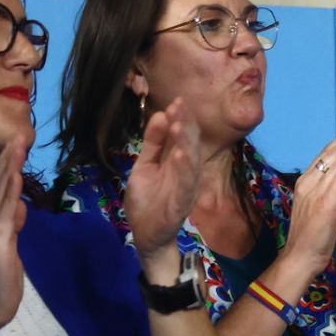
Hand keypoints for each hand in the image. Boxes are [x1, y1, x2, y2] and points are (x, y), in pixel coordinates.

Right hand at [0, 134, 30, 335]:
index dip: (3, 167)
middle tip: (16, 135)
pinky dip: (10, 194)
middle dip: (6, 160)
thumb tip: (19, 206)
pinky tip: (16, 177)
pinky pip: (5, 214)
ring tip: (16, 146)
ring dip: (9, 169)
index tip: (12, 146)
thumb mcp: (9, 247)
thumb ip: (12, 226)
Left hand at [126, 99, 201, 280]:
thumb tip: (161, 114)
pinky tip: (178, 155)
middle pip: (189, 144)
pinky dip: (183, 170)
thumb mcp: (145, 165)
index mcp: (178, 161)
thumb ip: (153, 142)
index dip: (182, 118)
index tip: (177, 100)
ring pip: (190, 162)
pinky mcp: (180, 204)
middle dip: (185, 124)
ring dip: (185, 143)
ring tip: (178, 124)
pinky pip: (184, 185)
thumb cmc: (148, 199)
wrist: (146, 234)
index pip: (183, 135)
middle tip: (179, 105)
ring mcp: (185, 188)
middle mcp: (186, 172)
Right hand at [282, 114, 335, 274]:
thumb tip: (330, 183)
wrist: (299, 260)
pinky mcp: (326, 202)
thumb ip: (320, 192)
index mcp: (306, 182)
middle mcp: (310, 181)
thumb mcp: (314, 208)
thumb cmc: (309, 239)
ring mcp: (316, 190)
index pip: (327, 155)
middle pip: (334, 151)